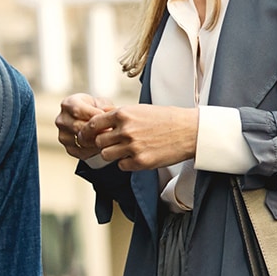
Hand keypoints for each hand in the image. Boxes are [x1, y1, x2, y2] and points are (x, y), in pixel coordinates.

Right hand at [56, 93, 115, 162]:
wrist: (90, 121)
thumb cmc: (96, 109)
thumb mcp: (102, 103)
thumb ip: (106, 107)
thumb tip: (110, 113)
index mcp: (68, 104)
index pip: (77, 110)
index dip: (94, 114)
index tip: (108, 118)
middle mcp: (62, 120)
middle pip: (78, 127)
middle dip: (96, 130)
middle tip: (111, 132)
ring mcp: (63, 135)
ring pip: (80, 141)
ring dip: (96, 141)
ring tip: (109, 138)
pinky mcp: (68, 148)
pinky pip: (81, 152)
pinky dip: (94, 151)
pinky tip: (103, 146)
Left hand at [88, 104, 202, 171]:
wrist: (189, 131)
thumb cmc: (166, 118)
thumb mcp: (140, 110)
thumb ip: (120, 115)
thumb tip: (100, 115)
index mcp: (124, 114)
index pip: (93, 124)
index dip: (88, 131)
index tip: (87, 136)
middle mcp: (126, 130)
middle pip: (98, 142)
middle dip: (103, 143)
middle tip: (112, 143)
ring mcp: (132, 147)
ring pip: (106, 155)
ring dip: (113, 154)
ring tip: (125, 150)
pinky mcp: (140, 162)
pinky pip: (121, 166)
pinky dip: (126, 163)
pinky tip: (137, 156)